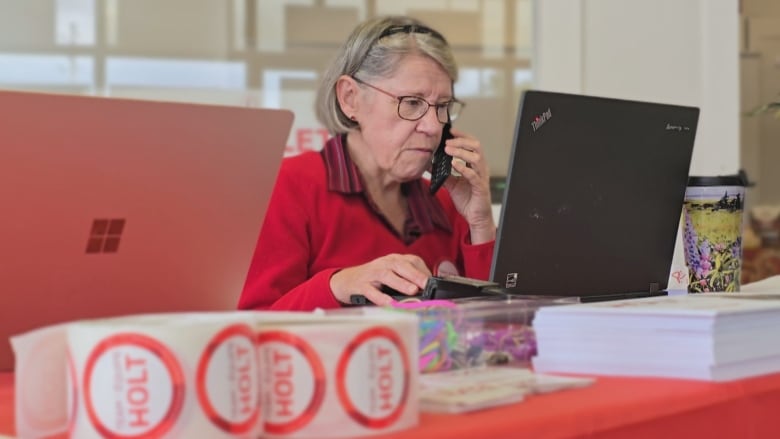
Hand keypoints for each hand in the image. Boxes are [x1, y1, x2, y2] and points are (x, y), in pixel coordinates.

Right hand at [330, 254, 431, 305]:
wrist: (347, 280)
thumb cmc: (374, 278)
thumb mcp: (391, 274)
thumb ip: (407, 280)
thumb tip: (427, 292)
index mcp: (394, 260)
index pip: (411, 260)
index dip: (423, 270)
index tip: (432, 282)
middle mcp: (383, 264)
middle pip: (400, 265)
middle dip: (415, 274)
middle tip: (426, 284)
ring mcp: (372, 274)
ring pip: (386, 275)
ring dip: (400, 282)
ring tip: (413, 291)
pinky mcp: (361, 286)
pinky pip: (371, 291)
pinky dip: (381, 297)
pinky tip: (390, 303)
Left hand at [441, 127, 495, 243]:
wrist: (475, 217)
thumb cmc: (467, 199)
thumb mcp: (451, 183)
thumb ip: (442, 173)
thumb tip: (428, 163)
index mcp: (475, 165)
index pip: (472, 144)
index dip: (462, 136)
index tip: (450, 130)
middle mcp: (480, 168)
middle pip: (476, 146)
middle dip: (461, 141)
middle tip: (446, 142)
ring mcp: (482, 177)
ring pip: (476, 158)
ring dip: (461, 152)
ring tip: (448, 151)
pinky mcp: (480, 188)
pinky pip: (473, 175)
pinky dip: (463, 168)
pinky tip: (454, 165)